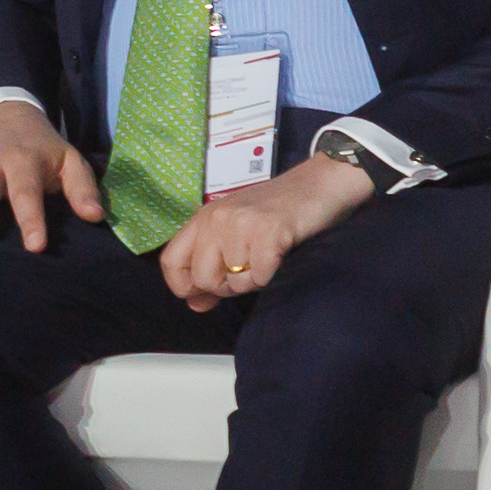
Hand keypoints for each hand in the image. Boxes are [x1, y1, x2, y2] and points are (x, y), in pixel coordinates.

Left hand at [159, 153, 375, 311]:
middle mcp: (216, 218)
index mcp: (203, 218)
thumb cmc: (277, 214)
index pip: (170, 261)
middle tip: (247, 271)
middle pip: (202, 278)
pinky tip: (279, 255)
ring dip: (253, 280)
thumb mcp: (235, 234)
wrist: (321, 184)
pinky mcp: (269, 231)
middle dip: (225, 288)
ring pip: (234, 282)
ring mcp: (241, 223)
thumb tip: (194, 305)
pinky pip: (260, 276)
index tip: (203, 293)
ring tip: (267, 256)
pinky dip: (271, 275)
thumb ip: (211, 268)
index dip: (182, 286)